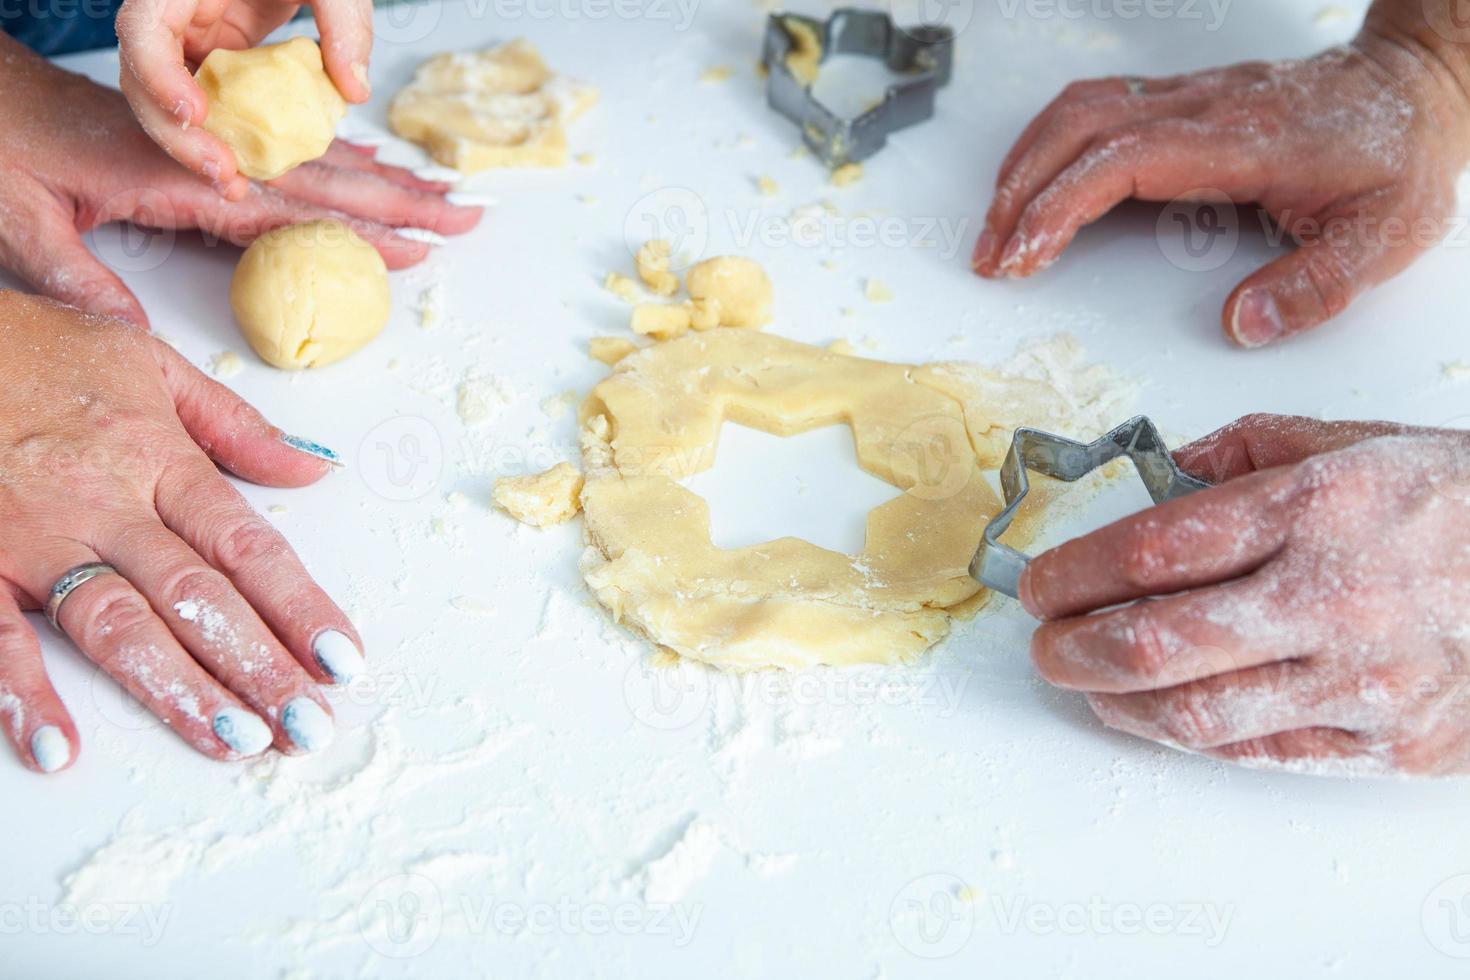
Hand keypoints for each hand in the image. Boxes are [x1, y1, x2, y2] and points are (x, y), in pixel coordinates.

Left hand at [0, 33, 479, 327]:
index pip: (289, 206)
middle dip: (403, 201)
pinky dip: (339, 170)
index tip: (418, 247)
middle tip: (466, 217)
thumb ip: (79, 280)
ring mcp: (212, 145)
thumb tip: (139, 339)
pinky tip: (370, 177)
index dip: (360, 228)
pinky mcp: (204, 145)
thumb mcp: (19, 223)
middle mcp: (210, 153)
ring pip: (317, 165)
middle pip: (326, 180)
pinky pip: (288, 160)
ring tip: (441, 197)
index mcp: (177, 173)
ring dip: (384, 183)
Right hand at [0, 291, 366, 772]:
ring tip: (232, 744)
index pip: (247, 545)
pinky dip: (26, 693)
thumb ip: (236, 425)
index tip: (342, 660)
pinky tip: (61, 748)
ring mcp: (35, 536)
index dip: (300, 607)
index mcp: (158, 459)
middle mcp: (105, 503)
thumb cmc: (38, 349)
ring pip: (116, 624)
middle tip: (306, 727)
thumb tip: (316, 470)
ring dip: (176, 690)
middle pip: (197, 597)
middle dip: (257, 667)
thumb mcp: (150, 365)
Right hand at [116, 0, 371, 195]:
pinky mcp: (212, 58)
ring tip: (234, 185)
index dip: (158, 74)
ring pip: (166, 99)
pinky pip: (204, 102)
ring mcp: (190, 38)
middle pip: (143, 77)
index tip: (195, 113)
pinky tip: (249, 166)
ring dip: (194, 147)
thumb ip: (344, 22)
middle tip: (223, 172)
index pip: (143, 27)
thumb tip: (353, 91)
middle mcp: (174, 13)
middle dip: (176, 133)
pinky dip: (221, 136)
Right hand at [972, 10, 1469, 346]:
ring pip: (1080, 110)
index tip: (1022, 255)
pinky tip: (1036, 180)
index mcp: (1241, 142)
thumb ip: (1315, 287)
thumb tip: (1239, 325)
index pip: (1123, 160)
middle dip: (1019, 194)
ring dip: (1025, 164)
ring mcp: (1190, 98)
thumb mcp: (1385, 236)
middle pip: (1080, 129)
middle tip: (989, 258)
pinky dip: (1049, 144)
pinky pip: (1097, 106)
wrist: (1416, 89)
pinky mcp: (1183, 100)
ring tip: (997, 227)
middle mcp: (1205, 109)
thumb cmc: (1398, 157)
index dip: (1060, 206)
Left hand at [1019, 413, 1469, 776]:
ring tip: (1086, 683)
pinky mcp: (1384, 741)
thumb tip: (1165, 468)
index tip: (1039, 581)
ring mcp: (1358, 679)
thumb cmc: (1465, 506)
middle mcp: (1328, 597)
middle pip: (1157, 640)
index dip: (1076, 571)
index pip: (1156, 547)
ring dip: (1118, 702)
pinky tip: (1158, 717)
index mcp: (1316, 508)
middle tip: (1043, 642)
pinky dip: (1192, 738)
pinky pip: (1258, 752)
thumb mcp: (1365, 443)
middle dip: (1074, 647)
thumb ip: (1254, 448)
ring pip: (1197, 712)